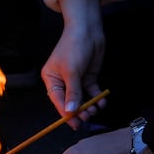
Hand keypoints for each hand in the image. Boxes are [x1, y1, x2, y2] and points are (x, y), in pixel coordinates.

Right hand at [42, 0, 105, 129]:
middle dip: (78, 111)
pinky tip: (102, 102)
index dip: (66, 113)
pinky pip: (91, 92)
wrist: (88, 29)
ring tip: (95, 110)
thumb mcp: (72, 71)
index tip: (74, 124)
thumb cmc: (74, 47)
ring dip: (88, 106)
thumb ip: (73, 92)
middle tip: (87, 118)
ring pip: (81, 98)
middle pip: (70, 102)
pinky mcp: (88, 77)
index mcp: (51, 79)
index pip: (58, 100)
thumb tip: (70, 112)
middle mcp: (62, 82)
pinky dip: (97, 98)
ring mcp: (76, 80)